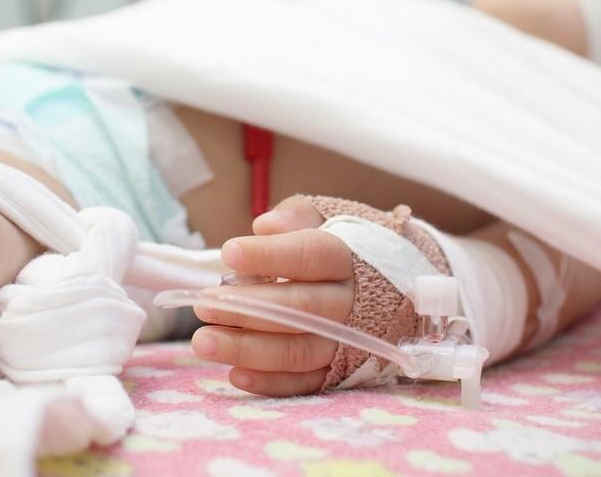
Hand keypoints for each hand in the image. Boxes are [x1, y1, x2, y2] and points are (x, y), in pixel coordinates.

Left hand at [191, 196, 354, 395]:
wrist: (397, 287)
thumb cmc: (347, 247)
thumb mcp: (330, 218)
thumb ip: (297, 216)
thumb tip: (265, 226)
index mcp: (349, 258)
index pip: (311, 254)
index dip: (270, 255)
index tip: (228, 253)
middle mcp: (353, 303)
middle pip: (302, 308)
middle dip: (250, 308)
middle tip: (204, 305)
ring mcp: (348, 342)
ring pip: (300, 350)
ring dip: (249, 349)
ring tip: (204, 343)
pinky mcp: (341, 372)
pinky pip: (307, 384)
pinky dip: (271, 383)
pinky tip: (235, 374)